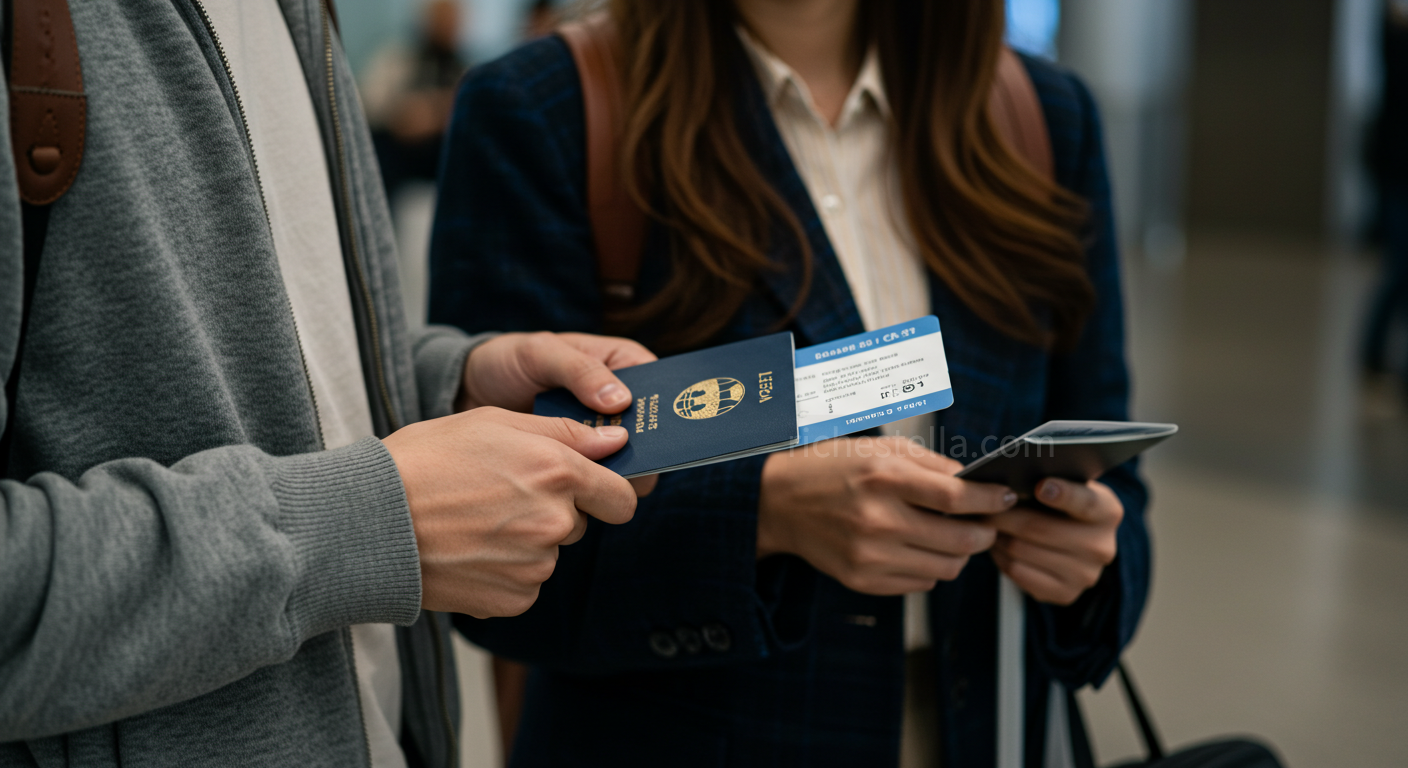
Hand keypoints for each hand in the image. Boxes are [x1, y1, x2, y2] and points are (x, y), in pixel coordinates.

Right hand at [383, 407, 637, 617]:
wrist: (369, 522)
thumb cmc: (425, 461)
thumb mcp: (492, 422)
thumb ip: (565, 432)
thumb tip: (617, 442)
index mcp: (557, 471)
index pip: (620, 497)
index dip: (605, 492)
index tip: (588, 490)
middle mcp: (554, 521)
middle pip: (578, 523)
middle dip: (553, 510)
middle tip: (499, 496)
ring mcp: (535, 565)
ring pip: (548, 552)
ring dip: (525, 541)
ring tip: (472, 522)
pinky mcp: (513, 599)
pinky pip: (525, 583)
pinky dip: (504, 572)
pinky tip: (467, 552)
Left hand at [460, 332, 658, 495]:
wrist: (469, 392)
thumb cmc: (509, 360)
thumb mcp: (541, 353)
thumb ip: (580, 371)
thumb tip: (621, 401)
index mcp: (621, 364)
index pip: (660, 386)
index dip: (667, 409)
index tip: (666, 433)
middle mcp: (618, 401)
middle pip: (650, 430)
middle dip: (644, 448)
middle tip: (631, 466)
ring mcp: (600, 433)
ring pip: (627, 456)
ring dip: (618, 469)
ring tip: (597, 477)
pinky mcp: (580, 458)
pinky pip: (598, 473)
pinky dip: (592, 481)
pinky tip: (579, 488)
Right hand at [756, 437, 1016, 594]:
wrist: (779, 503)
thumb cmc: (831, 469)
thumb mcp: (880, 449)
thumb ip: (931, 465)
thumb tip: (977, 483)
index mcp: (884, 477)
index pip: (956, 497)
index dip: (990, 500)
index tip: (1005, 497)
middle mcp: (878, 520)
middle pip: (960, 540)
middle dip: (984, 532)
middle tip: (986, 522)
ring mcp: (870, 555)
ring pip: (946, 567)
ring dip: (960, 553)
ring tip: (953, 535)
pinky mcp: (863, 580)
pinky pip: (921, 583)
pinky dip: (931, 567)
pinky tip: (919, 548)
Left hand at [988, 478, 1122, 604]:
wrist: (1071, 541)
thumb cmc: (1059, 505)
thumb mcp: (1063, 486)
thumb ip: (1045, 481)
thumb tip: (1010, 482)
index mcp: (1108, 512)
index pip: (1087, 503)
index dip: (1063, 494)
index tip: (1040, 486)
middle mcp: (1102, 546)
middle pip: (1042, 528)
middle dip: (1006, 515)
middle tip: (983, 506)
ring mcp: (1085, 574)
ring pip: (1022, 550)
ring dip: (998, 535)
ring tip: (986, 523)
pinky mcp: (1065, 594)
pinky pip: (1017, 571)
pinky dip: (1000, 556)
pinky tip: (996, 544)